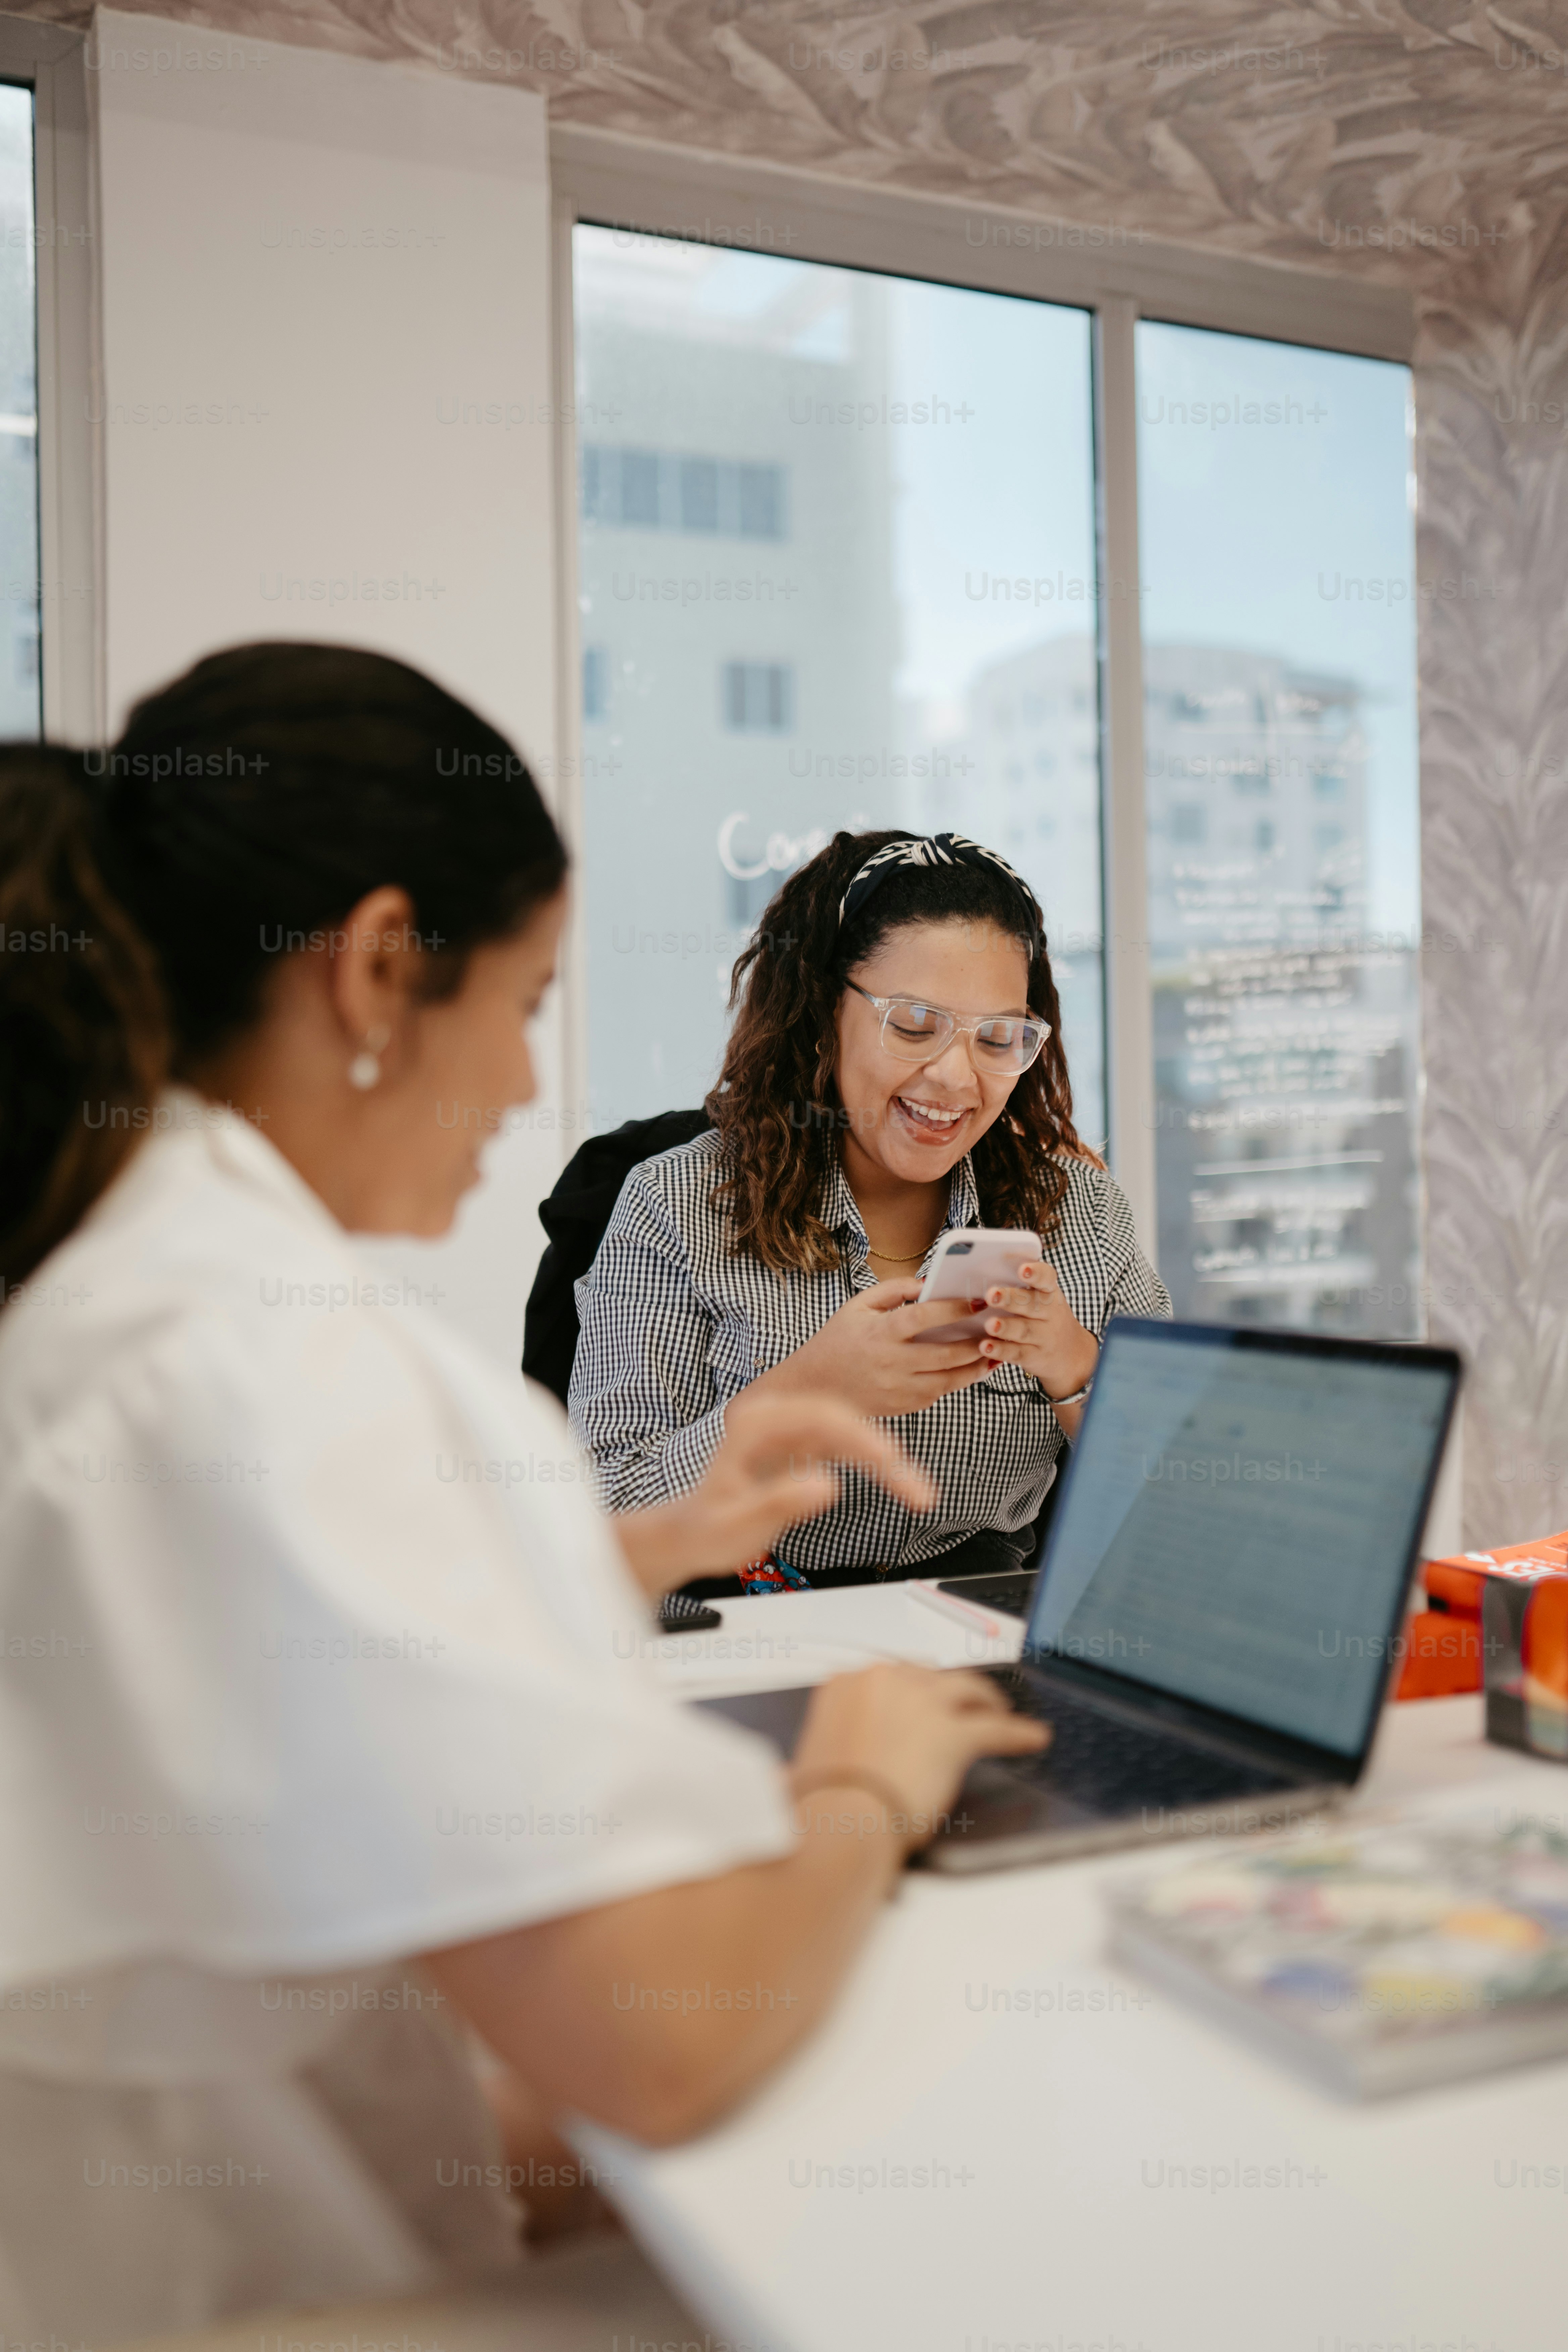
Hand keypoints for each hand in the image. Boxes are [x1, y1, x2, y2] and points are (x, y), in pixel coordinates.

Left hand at [614, 1391, 935, 1596]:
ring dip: (885, 1460)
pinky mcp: (800, 1445)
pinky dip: (872, 1465)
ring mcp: (788, 1430)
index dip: (863, 1439)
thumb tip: (825, 1485)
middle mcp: (773, 1419)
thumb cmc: (706, 1530)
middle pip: (843, 1420)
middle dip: (884, 1452)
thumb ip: (777, 1504)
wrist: (690, 1534)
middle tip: (917, 1490)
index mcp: (754, 1426)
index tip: (892, 1464)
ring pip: (850, 1432)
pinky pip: (845, 1446)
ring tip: (918, 1492)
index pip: (820, 1417)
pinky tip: (898, 1480)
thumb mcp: (737, 1525)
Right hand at [751, 1279, 996, 1418]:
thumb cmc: (837, 1340)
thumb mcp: (858, 1305)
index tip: (978, 1300)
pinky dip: (957, 1381)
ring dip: (977, 1366)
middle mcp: (892, 1363)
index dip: (954, 1309)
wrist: (813, 1387)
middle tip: (999, 1328)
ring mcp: (898, 1389)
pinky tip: (971, 1368)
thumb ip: (894, 1289)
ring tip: (996, 1351)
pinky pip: (938, 1393)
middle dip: (978, 1341)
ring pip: (949, 1380)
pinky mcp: (903, 1407)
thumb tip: (928, 1282)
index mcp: (881, 1333)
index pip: (924, 1317)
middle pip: (947, 1353)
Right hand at [790, 1661, 1049, 1852]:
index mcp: (845, 1684)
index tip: (919, 1702)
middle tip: (961, 1705)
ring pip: (967, 1690)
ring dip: (986, 1701)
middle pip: (931, 1677)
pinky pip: (995, 1728)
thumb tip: (788, 1780)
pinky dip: (1017, 1733)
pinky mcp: (955, 1732)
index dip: (911, 1692)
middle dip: (947, 1692)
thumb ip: (814, 1759)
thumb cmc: (821, 1804)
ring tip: (1000, 1711)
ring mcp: (923, 1702)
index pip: (890, 1678)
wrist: (840, 1822)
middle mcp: (885, 1680)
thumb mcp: (809, 1766)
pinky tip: (1033, 1737)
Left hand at [975, 1259, 1097, 1406]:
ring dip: (1005, 1327)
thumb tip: (980, 1272)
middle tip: (991, 1295)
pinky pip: (1017, 1353)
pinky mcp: (1036, 1356)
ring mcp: (1045, 1336)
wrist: (1070, 1352)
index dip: (1036, 1273)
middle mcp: (1050, 1313)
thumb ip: (1018, 1287)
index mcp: (1049, 1292)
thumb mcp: (1041, 1298)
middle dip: (1010, 1299)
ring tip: (990, 1324)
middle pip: (1031, 1304)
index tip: (1022, 1269)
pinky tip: (985, 1347)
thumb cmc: (1043, 1316)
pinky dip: (1001, 1350)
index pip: (1046, 1278)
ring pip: (1024, 1330)